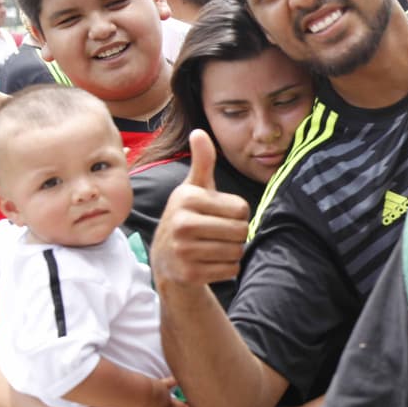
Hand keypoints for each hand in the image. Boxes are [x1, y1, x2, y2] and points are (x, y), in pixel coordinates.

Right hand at [151, 130, 250, 287]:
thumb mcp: (194, 189)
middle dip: (236, 233)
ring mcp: (183, 250)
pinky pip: (230, 270)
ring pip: (236, 251)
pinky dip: (226, 268)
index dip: (237, 214)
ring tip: (212, 246)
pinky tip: (209, 262)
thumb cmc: (188, 217)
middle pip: (241, 230)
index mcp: (187, 198)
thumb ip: (202, 162)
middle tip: (217, 233)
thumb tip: (199, 132)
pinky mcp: (189, 274)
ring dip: (232, 251)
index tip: (218, 215)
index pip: (241, 209)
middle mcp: (182, 223)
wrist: (166, 259)